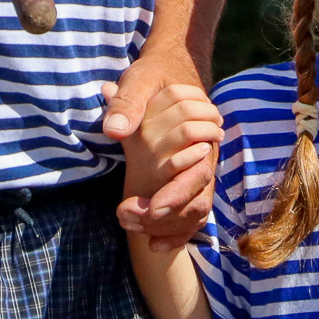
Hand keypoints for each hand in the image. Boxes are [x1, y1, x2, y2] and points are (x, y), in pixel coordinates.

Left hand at [105, 79, 218, 249]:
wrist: (175, 70)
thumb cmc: (156, 77)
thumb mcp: (140, 80)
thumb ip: (127, 102)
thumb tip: (113, 129)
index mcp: (198, 135)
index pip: (196, 173)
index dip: (177, 193)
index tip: (153, 207)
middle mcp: (205, 157)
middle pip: (197, 201)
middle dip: (167, 218)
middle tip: (130, 219)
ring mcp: (200, 171)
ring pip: (197, 212)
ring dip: (169, 229)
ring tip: (137, 233)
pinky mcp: (191, 180)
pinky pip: (192, 214)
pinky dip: (177, 234)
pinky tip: (155, 247)